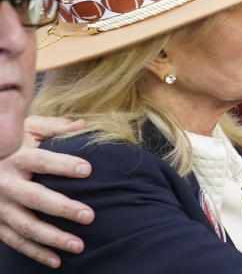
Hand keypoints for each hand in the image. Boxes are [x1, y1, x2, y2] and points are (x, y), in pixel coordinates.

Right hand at [0, 116, 93, 267]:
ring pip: (26, 225)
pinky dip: (35, 253)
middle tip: (90, 216)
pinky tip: (57, 260)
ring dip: (52, 238)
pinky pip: (15, 241)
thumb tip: (82, 125)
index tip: (88, 170)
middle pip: (35, 198)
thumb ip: (53, 128)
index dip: (63, 165)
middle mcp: (6, 183)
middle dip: (62, 208)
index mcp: (16, 157)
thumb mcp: (28, 130)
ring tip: (79, 245)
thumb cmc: (12, 143)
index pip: (42, 161)